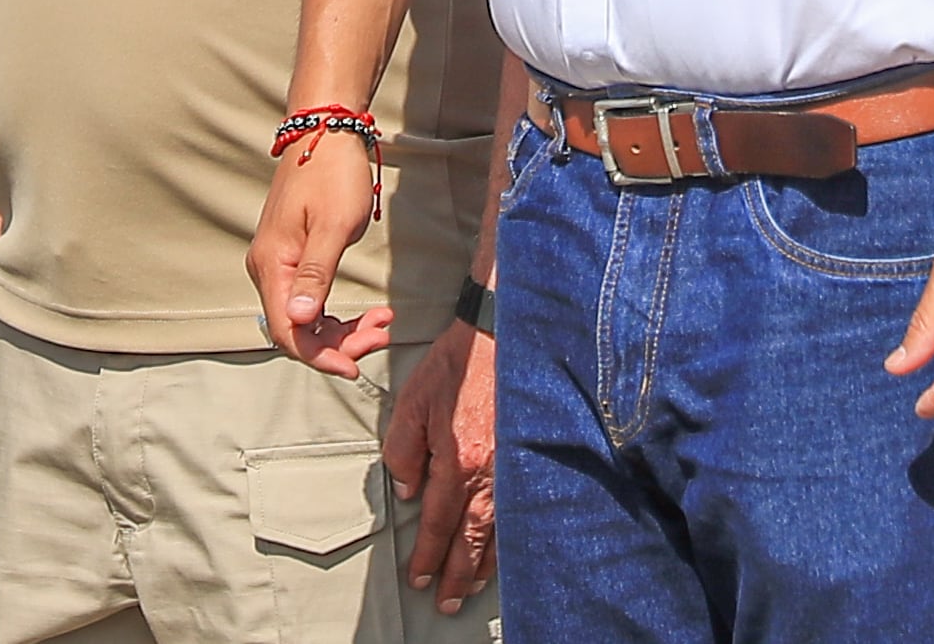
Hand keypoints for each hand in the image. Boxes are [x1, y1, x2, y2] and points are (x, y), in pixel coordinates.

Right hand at [246, 125, 393, 373]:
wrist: (326, 133)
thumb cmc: (333, 175)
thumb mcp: (335, 226)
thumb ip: (317, 274)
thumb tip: (299, 320)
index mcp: (272, 265)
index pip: (288, 331)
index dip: (320, 356)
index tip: (355, 366)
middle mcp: (267, 269)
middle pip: (297, 330)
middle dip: (339, 343)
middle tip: (383, 334)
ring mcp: (278, 264)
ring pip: (306, 318)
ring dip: (342, 330)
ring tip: (383, 323)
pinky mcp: (292, 258)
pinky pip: (310, 300)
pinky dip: (337, 313)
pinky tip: (368, 314)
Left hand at [384, 313, 499, 614]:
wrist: (503, 331)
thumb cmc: (457, 364)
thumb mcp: (412, 404)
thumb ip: (403, 452)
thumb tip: (407, 491)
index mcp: (458, 461)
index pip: (438, 522)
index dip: (427, 554)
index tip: (417, 579)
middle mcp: (490, 471)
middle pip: (472, 537)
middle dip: (456, 574)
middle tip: (446, 602)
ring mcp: (515, 465)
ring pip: (501, 528)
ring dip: (485, 563)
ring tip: (472, 587)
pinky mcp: (530, 454)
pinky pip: (521, 506)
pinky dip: (511, 533)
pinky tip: (507, 546)